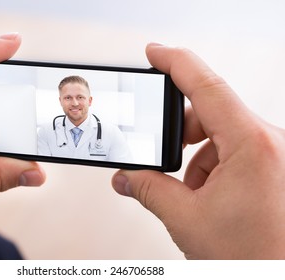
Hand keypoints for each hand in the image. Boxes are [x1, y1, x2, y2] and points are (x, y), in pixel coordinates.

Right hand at [112, 43, 284, 258]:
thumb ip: (149, 190)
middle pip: (210, 113)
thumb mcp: (187, 220)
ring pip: (219, 136)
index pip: (207, 87)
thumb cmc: (255, 258)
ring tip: (189, 193)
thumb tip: (124, 177)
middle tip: (157, 154)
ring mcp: (271, 155)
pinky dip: (210, 168)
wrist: (278, 278)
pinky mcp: (270, 167)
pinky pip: (232, 152)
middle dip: (178, 133)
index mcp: (252, 146)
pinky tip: (205, 197)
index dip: (176, 63)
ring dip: (194, 159)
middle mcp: (268, 143)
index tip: (154, 52)